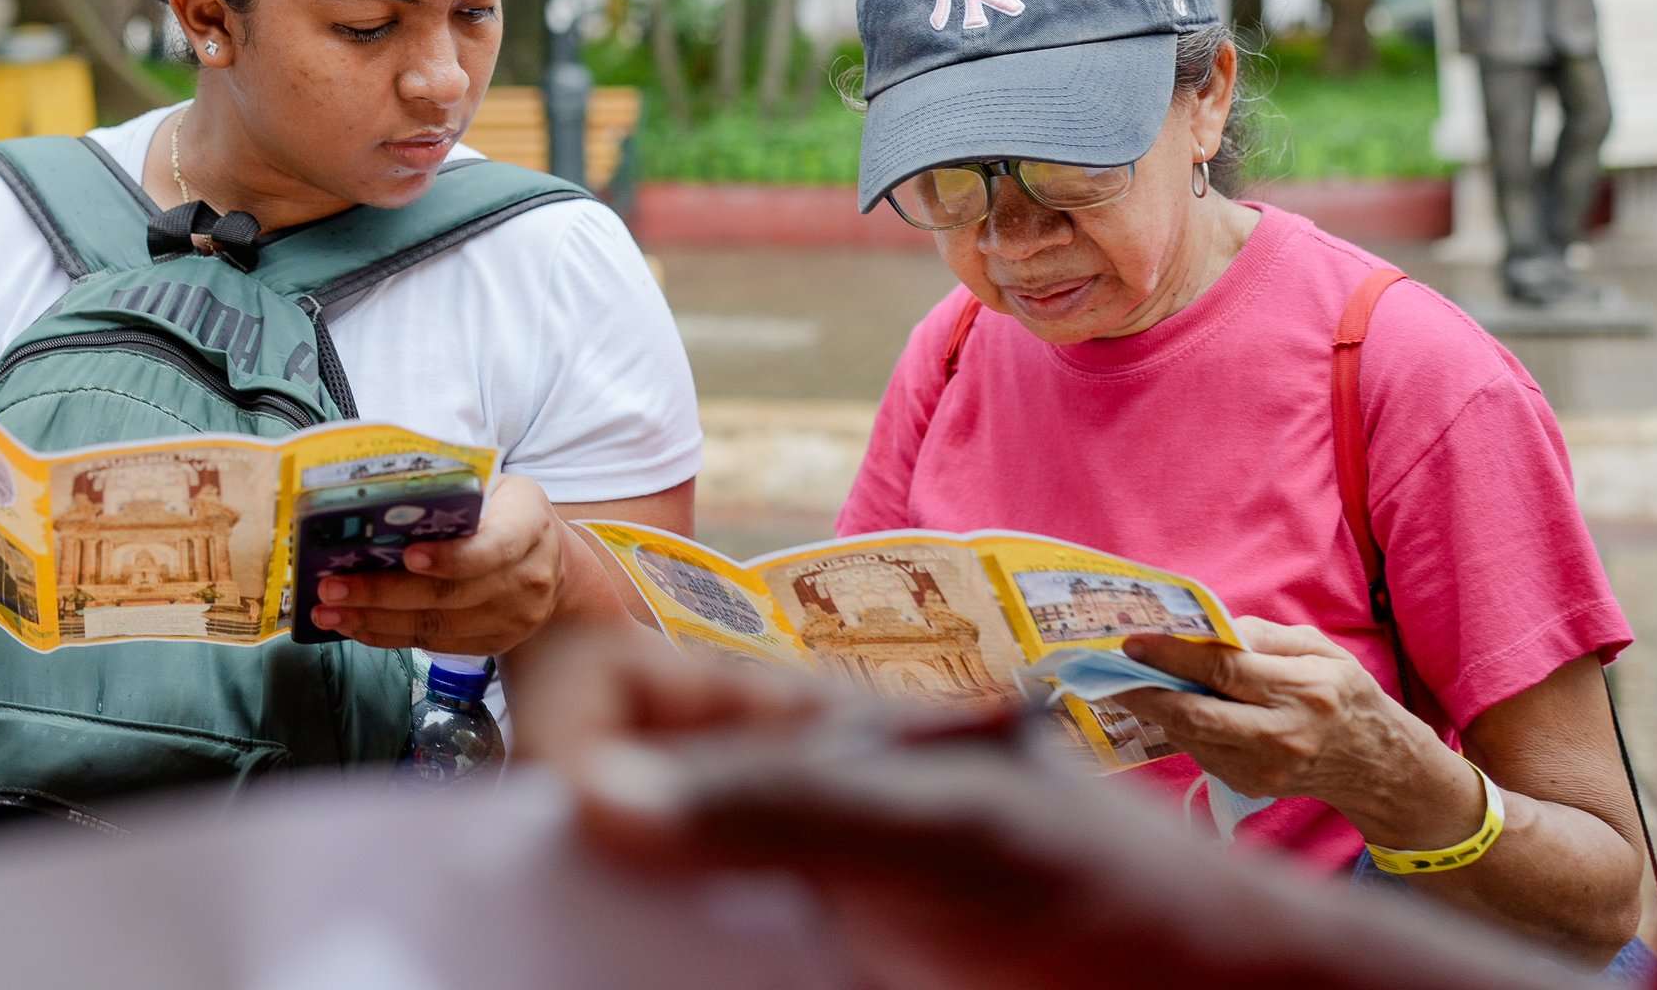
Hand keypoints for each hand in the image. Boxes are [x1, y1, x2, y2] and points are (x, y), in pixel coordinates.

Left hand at [309, 474, 574, 655]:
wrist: (554, 561)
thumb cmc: (506, 511)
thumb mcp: (494, 485)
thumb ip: (453, 491)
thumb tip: (379, 494)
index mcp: (529, 526)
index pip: (493, 548)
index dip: (451, 557)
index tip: (407, 555)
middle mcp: (528, 578)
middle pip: (451, 594)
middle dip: (385, 592)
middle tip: (332, 587)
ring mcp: (514, 618)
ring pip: (438, 626)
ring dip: (376, 620)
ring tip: (327, 612)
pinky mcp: (496, 643)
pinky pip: (437, 645)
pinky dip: (391, 637)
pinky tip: (355, 626)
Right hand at [514, 631, 1570, 989]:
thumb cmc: (1122, 896)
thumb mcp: (956, 833)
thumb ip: (787, 804)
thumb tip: (587, 795)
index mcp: (808, 732)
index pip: (631, 695)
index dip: (566, 733)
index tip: (546, 821)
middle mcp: (786, 813)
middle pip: (620, 810)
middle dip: (561, 854)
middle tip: (534, 925)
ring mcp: (798, 909)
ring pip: (653, 907)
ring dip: (603, 936)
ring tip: (569, 964)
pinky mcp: (817, 971)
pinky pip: (708, 967)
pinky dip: (668, 971)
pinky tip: (646, 983)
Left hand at [1112, 617, 1420, 804]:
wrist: (1377, 763)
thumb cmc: (1344, 693)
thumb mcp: (1318, 648)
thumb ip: (1263, 635)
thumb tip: (1208, 628)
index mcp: (1302, 690)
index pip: (1222, 670)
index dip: (1172, 656)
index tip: (1133, 642)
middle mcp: (1281, 734)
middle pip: (1195, 715)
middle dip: (1146, 692)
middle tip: (1115, 672)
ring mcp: (1265, 768)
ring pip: (1191, 736)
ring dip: (1159, 711)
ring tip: (1139, 684)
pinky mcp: (1252, 786)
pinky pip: (1201, 753)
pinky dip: (1183, 729)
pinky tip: (1178, 710)